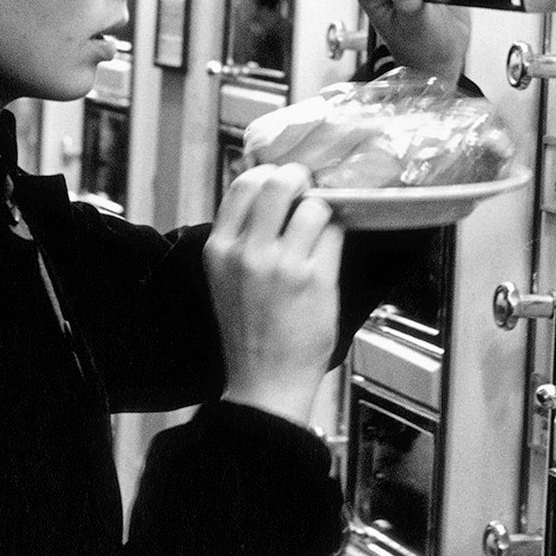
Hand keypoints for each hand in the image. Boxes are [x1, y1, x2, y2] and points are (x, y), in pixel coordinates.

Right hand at [204, 163, 344, 425]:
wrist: (265, 381)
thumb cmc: (248, 330)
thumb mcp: (225, 278)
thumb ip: (240, 237)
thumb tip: (267, 191)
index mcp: (220, 249)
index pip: (243, 184)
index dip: (268, 174)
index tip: (281, 181)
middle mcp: (248, 252)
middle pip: (279, 183)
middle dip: (300, 178)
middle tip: (309, 189)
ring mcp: (283, 265)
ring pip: (313, 206)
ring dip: (323, 210)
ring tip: (321, 226)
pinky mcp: (316, 280)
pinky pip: (334, 235)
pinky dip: (335, 236)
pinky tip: (328, 249)